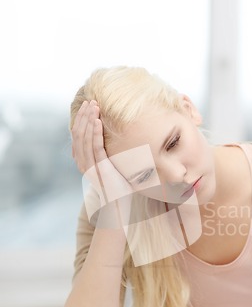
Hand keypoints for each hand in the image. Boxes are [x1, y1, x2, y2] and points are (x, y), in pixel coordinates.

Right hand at [71, 100, 132, 226]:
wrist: (119, 205)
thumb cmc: (119, 187)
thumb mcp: (112, 166)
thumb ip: (109, 154)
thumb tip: (118, 140)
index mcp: (84, 161)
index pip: (78, 136)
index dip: (82, 120)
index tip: (89, 107)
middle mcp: (83, 162)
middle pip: (78, 133)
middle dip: (84, 116)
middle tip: (90, 101)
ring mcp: (89, 165)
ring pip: (84, 137)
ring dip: (88, 120)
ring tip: (93, 106)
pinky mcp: (98, 168)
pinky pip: (94, 146)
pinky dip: (94, 132)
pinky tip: (97, 121)